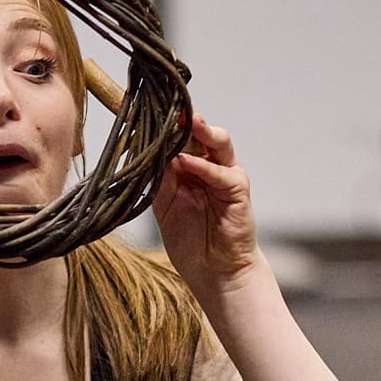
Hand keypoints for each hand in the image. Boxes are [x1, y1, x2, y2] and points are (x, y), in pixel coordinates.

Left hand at [152, 115, 260, 299]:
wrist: (214, 272)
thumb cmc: (190, 241)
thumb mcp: (164, 206)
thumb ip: (158, 179)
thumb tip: (142, 151)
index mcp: (189, 168)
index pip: (179, 138)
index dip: (166, 126)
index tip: (146, 112)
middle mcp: (209, 166)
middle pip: (199, 134)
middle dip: (184, 119)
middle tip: (167, 108)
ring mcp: (225, 175)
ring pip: (217, 143)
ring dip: (201, 131)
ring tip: (184, 122)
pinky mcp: (237, 190)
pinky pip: (221, 173)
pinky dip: (203, 167)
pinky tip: (186, 162)